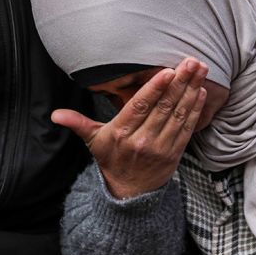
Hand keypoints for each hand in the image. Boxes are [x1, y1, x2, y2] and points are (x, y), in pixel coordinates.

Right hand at [51, 58, 207, 198]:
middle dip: (180, 82)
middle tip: (191, 62)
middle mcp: (142, 140)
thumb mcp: (93, 141)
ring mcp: (161, 148)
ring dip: (191, 91)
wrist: (129, 193)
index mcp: (121, 133)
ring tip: (200, 70)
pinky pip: (187, 128)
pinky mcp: (175, 153)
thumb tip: (55, 115)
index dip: (154, 89)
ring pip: (178, 115)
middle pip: (163, 107)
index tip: (167, 72)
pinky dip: (195, 109)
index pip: (139, 107)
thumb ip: (77, 123)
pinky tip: (200, 92)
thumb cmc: (111, 160)